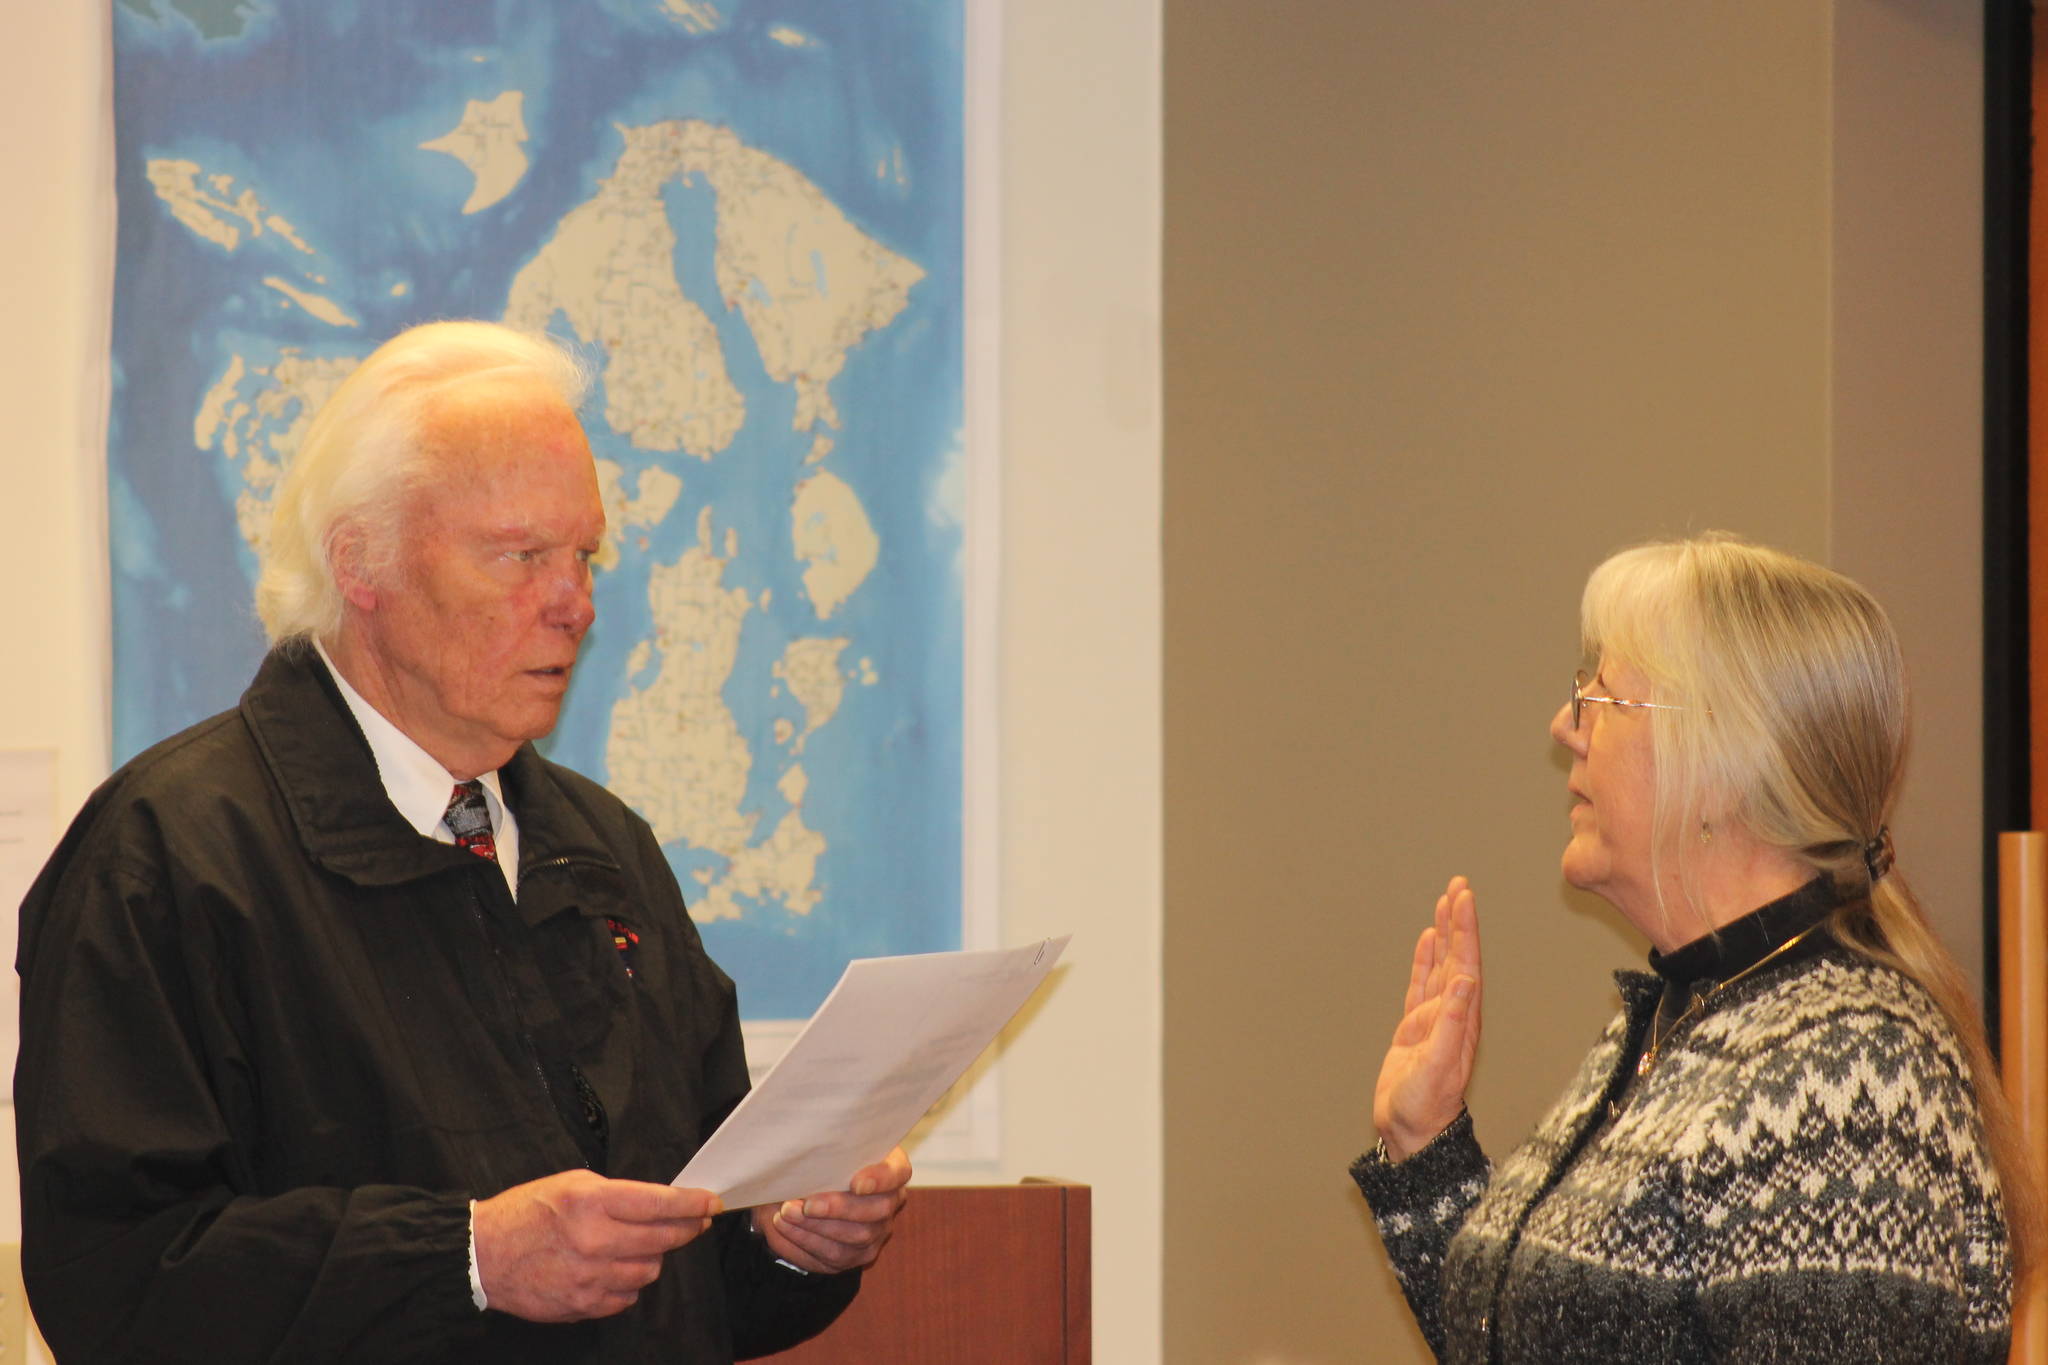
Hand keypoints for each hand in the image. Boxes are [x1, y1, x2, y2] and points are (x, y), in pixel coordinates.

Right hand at [473, 1169, 721, 1321]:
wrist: (484, 1255)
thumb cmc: (529, 1212)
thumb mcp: (573, 1184)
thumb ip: (617, 1194)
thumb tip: (660, 1205)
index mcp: (592, 1202)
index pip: (659, 1204)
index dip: (692, 1204)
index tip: (711, 1202)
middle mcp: (595, 1241)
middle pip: (662, 1239)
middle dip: (686, 1228)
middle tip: (695, 1222)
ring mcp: (590, 1278)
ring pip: (649, 1270)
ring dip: (652, 1256)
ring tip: (638, 1244)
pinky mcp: (583, 1305)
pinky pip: (627, 1297)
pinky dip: (628, 1283)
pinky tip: (613, 1269)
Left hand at [751, 1146, 910, 1274]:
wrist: (797, 1193)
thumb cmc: (815, 1161)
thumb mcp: (822, 1148)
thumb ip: (824, 1148)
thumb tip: (806, 1152)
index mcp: (890, 1166)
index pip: (898, 1172)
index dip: (881, 1178)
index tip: (856, 1183)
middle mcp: (889, 1201)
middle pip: (879, 1209)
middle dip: (840, 1208)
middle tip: (808, 1204)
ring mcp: (876, 1231)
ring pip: (856, 1236)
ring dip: (816, 1227)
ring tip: (787, 1214)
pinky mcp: (856, 1254)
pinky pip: (834, 1255)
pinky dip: (805, 1241)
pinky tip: (785, 1228)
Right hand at [1373, 875, 1481, 1161]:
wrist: (1412, 1133)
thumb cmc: (1425, 1107)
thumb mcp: (1438, 1067)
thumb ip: (1450, 1023)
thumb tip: (1464, 981)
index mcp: (1461, 1018)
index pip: (1466, 963)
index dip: (1465, 930)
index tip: (1463, 897)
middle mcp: (1452, 1012)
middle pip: (1458, 956)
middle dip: (1459, 920)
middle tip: (1458, 885)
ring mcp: (1433, 1017)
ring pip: (1441, 964)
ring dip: (1446, 933)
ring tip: (1446, 902)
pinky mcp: (1415, 1027)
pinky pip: (1421, 983)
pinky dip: (1425, 959)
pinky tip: (1427, 940)